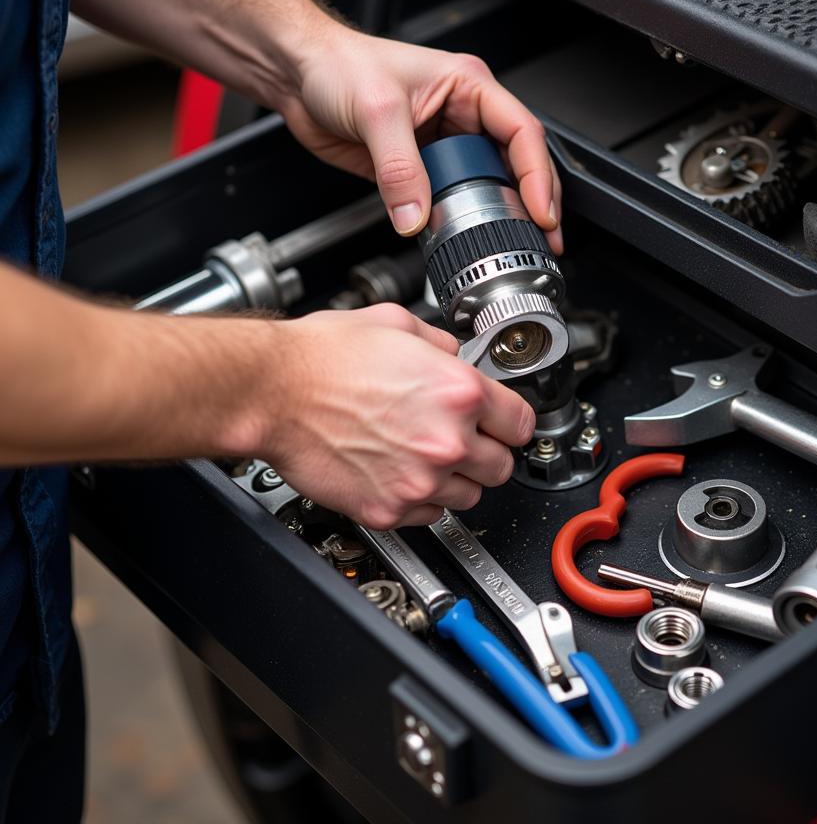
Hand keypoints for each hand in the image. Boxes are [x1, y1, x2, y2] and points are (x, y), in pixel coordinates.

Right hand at [256, 304, 535, 528]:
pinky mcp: (388, 510)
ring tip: (425, 455)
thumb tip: (454, 356)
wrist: (273, 392)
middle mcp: (447, 441)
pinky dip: (421, 499)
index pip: (522, 423)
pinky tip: (401, 472)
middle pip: (502, 466)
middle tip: (463, 438)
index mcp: (459, 392)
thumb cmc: (323, 357)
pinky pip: (429, 516)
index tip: (501, 421)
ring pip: (470, 497)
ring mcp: (419, 481)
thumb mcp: (397, 323)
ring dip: (456, 479)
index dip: (510, 420)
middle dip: (486, 451)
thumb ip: (441, 344)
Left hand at [279, 23, 562, 252]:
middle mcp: (464, 114)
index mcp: (469, 86)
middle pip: (516, 163)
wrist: (298, 75)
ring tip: (514, 243)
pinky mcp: (420, 168)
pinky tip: (463, 236)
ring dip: (499, 214)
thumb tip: (416, 215)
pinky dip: (459, 220)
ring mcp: (443, 143)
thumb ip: (399, 168)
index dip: (538, 174)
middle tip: (545, 238)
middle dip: (534, 201)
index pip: (522, 132)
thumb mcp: (376, 110)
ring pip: (485, 185)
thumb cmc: (339, 65)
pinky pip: (449, 198)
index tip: (542, 211)